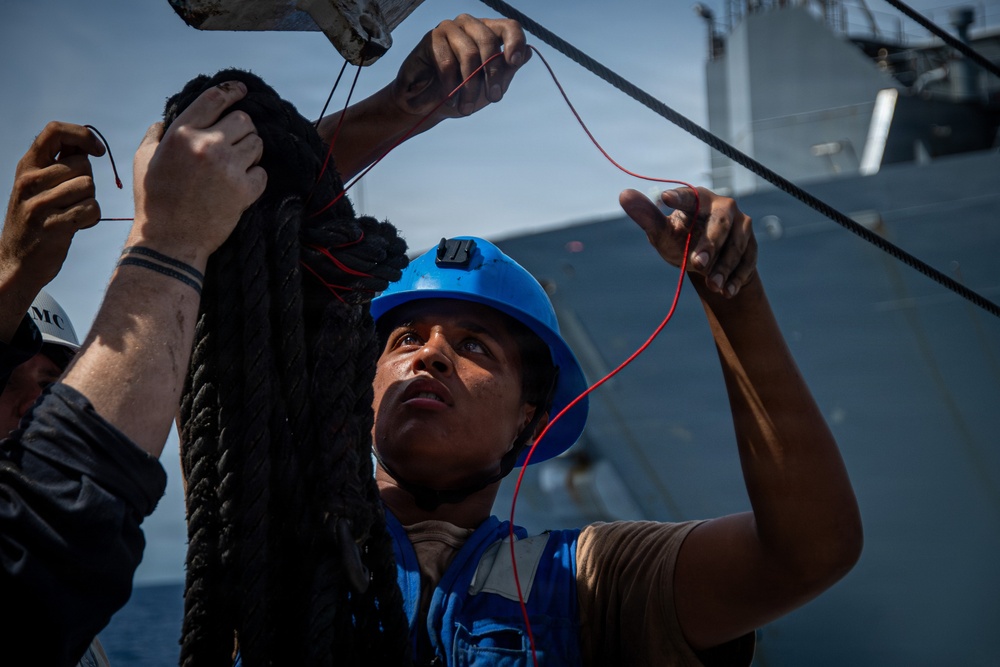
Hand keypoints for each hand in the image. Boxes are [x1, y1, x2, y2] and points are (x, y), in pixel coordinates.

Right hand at [0, 122, 104, 294]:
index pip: (55, 131)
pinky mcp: (54, 225)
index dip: (83, 135)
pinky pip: (92, 208)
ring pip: (89, 186)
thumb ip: (59, 165)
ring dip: (89, 201)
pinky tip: (76, 226)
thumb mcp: (38, 187)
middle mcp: (30, 181)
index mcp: (27, 166)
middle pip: (83, 164)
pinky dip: (91, 218)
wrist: (16, 262)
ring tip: (71, 214)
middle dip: (87, 182)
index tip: (97, 151)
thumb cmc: (36, 221)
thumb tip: (88, 145)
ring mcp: (40, 203)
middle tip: (71, 201)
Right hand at [131, 81, 265, 262]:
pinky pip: (262, 172)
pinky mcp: (244, 191)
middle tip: (234, 143)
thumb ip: (157, 134)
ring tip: (236, 165)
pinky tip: (240, 185)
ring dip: (250, 151)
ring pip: (257, 143)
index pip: (215, 98)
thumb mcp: (143, 159)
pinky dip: (255, 177)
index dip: (233, 90)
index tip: (243, 90)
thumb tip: (166, 120)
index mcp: (181, 134)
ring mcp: (228, 168)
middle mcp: (206, 145)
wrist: (169, 241)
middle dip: (242, 129)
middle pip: (243, 119)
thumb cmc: (154, 201)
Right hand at [390, 14, 528, 121]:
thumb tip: (529, 52)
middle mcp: (470, 25)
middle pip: (488, 42)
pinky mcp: (431, 39)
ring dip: (470, 86)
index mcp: (488, 33)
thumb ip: (507, 70)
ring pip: (469, 53)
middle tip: (493, 98)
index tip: (514, 62)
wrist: (427, 106)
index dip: (515, 42)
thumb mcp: (489, 86)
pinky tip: (450, 97)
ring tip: (467, 108)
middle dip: (493, 74)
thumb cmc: (460, 94)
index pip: (509, 27)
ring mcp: (450, 29)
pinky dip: (451, 84)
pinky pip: (447, 62)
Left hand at [620, 187, 757, 297]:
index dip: (679, 198)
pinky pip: (748, 261)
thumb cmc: (682, 240)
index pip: (689, 197)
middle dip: (710, 246)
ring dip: (724, 267)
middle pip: (721, 225)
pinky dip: (737, 277)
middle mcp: (724, 207)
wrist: (708, 262)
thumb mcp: (662, 232)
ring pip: (736, 246)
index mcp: (698, 198)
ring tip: (712, 285)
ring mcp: (742, 226)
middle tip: (696, 264)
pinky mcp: (752, 245)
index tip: (665, 198)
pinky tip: (727, 291)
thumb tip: (624, 195)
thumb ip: (647, 216)